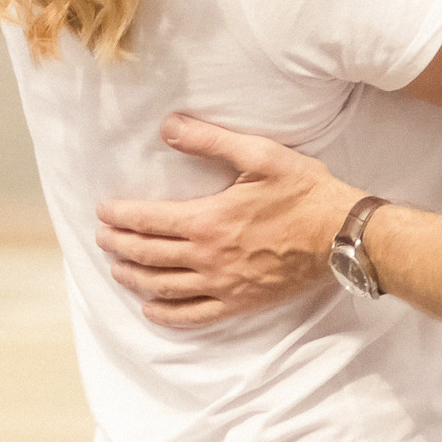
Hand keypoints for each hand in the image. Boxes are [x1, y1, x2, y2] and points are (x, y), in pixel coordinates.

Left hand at [94, 113, 362, 328]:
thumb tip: (168, 126)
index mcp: (208, 220)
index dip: (120, 216)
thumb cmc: (302, 191)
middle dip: (118, 245)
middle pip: (148, 256)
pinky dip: (166, 314)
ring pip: (163, 287)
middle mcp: (208, 257)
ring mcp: (223, 285)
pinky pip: (193, 315)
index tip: (103, 211)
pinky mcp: (240, 302)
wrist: (341, 234)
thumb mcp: (258, 154)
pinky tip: (151, 308)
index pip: (148, 221)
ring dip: (133, 278)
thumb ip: (210, 140)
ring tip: (116, 268)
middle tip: (101, 237)